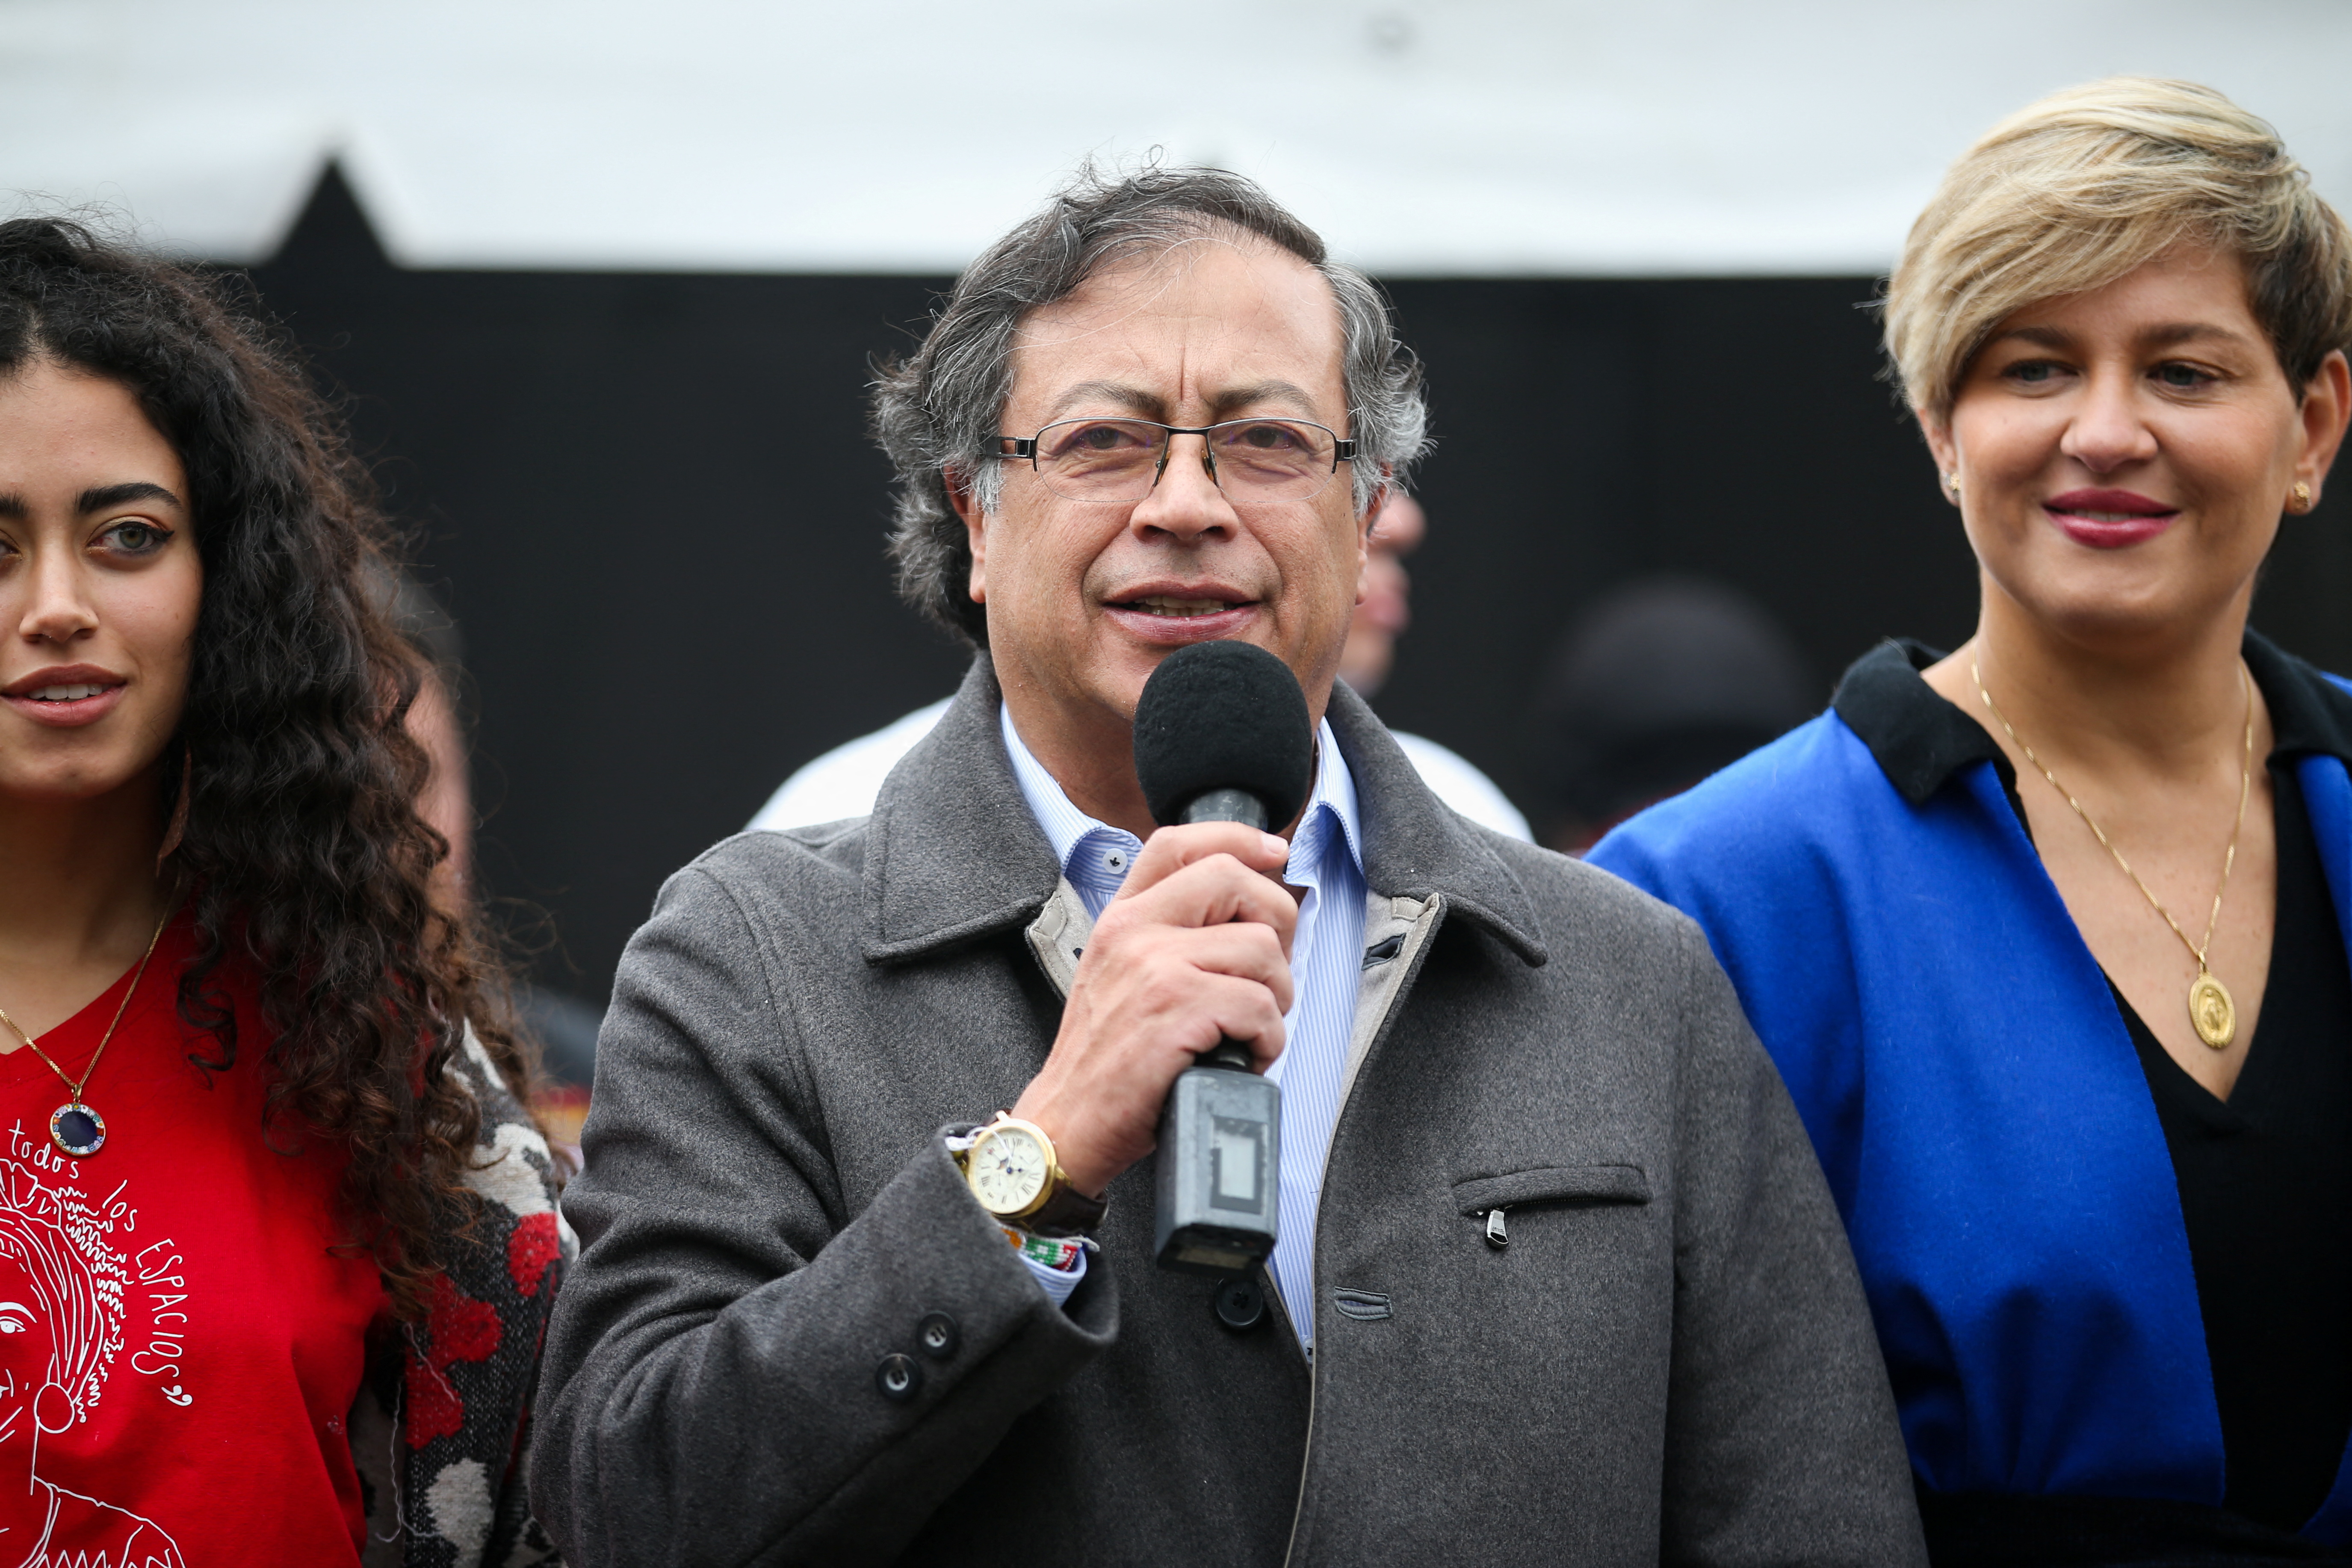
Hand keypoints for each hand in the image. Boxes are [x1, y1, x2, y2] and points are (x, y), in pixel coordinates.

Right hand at [1011, 821, 1295, 1196]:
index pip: (1179, 844)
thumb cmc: (1104, 1061)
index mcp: (1121, 918)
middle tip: (1268, 973)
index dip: (1236, 837)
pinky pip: (1260, 1006)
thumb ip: (1164, 937)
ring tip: (1248, 1028)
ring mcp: (1154, 967)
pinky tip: (1243, 1056)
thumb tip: (1243, 914)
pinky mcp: (1177, 1009)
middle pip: (1235, 881)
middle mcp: (1133, 931)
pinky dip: (1267, 1040)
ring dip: (1275, 997)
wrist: (1066, 1123)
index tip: (1273, 852)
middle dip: (1276, 924)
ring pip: (1261, 950)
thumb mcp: (1118, 976)